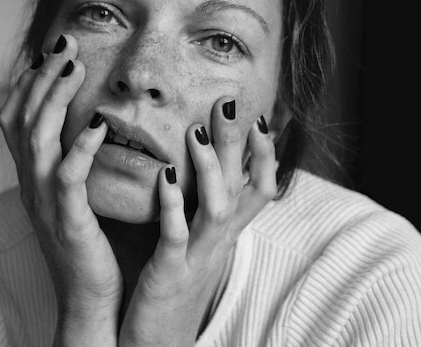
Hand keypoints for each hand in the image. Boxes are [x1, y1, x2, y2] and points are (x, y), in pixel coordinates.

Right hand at [0, 35, 121, 345]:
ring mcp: (46, 201)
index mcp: (33, 175)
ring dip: (55, 97)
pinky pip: (68, 176)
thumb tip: (87, 121)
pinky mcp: (69, 219)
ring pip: (38, 138)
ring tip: (77, 67)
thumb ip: (72, 158)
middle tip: (66, 44)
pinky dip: (81, 145)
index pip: (16, 118)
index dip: (29, 82)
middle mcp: (32, 183)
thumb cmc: (90, 239)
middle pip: (24, 117)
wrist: (91, 296)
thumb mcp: (73, 192)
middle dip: (43, 76)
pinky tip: (99, 122)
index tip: (52, 52)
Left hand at [119, 97, 276, 346]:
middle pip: (240, 186)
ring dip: (209, 168)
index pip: (261, 188)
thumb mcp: (204, 239)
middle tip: (229, 103)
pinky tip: (164, 177)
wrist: (159, 340)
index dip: (267, 155)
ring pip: (216, 208)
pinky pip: (177, 236)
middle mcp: (220, 241)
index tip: (262, 117)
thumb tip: (218, 165)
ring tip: (195, 131)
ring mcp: (198, 257)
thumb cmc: (179, 278)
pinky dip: (174, 206)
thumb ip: (211, 203)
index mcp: (227, 231)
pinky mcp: (171, 272)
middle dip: (238, 144)